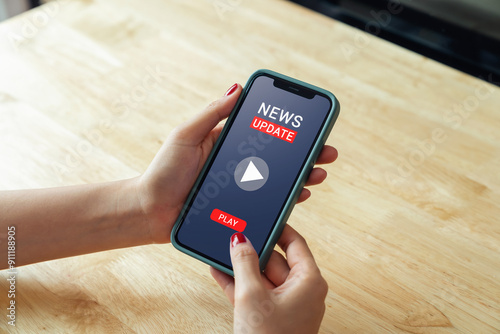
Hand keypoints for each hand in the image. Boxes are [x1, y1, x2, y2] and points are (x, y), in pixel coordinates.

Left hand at [137, 84, 337, 243]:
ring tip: (319, 172)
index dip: (288, 130)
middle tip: (326, 152)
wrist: (151, 211)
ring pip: (277, 180)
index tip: (308, 126)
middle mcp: (237, 165)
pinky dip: (286, 199)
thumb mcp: (186, 135)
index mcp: (227, 143)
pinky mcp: (239, 208)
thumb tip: (237, 89)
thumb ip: (212, 114)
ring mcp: (240, 188)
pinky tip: (301, 195)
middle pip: (278, 157)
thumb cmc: (164, 171)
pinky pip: (267, 203)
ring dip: (301, 176)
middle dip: (305, 154)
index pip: (264, 133)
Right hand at [211, 225, 328, 333]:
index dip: (278, 227)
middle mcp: (301, 291)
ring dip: (241, 266)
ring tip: (221, 250)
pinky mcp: (271, 316)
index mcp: (309, 281)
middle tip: (233, 235)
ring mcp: (286, 305)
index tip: (264, 216)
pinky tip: (220, 271)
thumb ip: (244, 262)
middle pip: (275, 259)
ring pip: (262, 276)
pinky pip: (255, 292)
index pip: (295, 243)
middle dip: (252, 249)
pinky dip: (239, 283)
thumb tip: (239, 239)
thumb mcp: (252, 295)